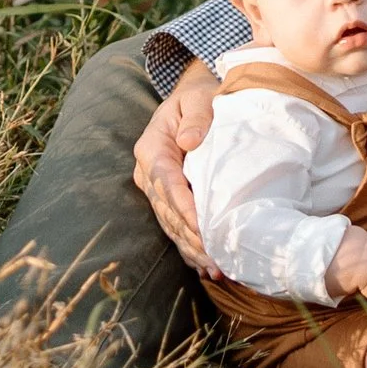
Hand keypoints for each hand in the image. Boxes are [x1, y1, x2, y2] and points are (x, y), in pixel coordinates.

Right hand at [132, 61, 217, 268]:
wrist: (195, 101)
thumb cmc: (199, 98)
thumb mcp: (199, 97)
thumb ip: (196, 116)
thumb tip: (189, 141)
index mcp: (151, 148)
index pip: (166, 182)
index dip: (183, 207)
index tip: (202, 227)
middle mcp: (148, 174)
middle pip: (168, 212)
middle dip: (191, 237)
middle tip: (217, 259)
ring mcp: (156, 190)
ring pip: (171, 225)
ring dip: (192, 249)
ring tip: (216, 270)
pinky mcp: (168, 201)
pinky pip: (176, 227)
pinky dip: (190, 249)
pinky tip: (206, 268)